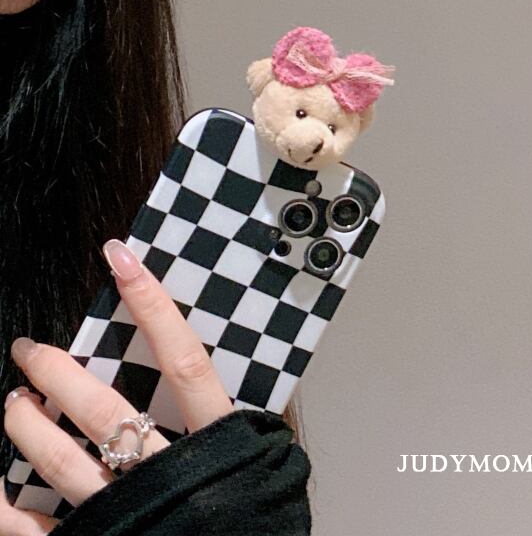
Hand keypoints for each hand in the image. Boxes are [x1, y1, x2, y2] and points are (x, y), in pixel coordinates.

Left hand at [0, 240, 234, 533]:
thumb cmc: (259, 522)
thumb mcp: (268, 463)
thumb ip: (252, 420)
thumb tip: (233, 375)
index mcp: (218, 442)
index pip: (183, 359)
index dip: (152, 306)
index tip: (122, 259)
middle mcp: (167, 473)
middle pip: (104, 409)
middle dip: (59, 373)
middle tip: (30, 350)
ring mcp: (129, 513)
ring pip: (64, 461)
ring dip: (28, 426)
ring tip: (12, 400)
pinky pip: (37, 531)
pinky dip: (4, 508)